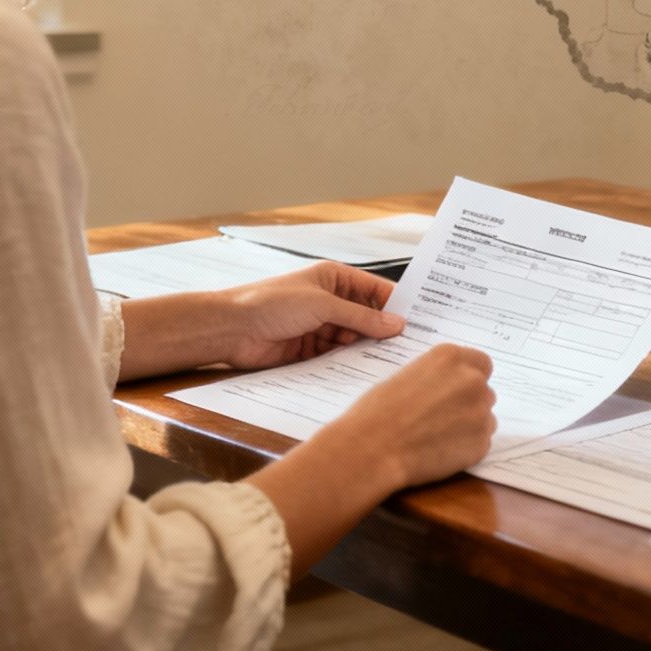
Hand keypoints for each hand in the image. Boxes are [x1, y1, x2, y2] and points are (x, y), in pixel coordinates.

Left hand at [212, 262, 405, 369]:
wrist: (231, 329)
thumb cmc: (271, 303)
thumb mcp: (324, 305)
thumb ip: (361, 317)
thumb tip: (396, 324)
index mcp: (334, 279)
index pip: (375, 290)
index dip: (396, 304)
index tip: (418, 321)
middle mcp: (329, 301)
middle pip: (366, 317)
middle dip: (382, 331)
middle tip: (409, 347)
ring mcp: (319, 326)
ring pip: (353, 338)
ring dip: (365, 349)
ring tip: (389, 362)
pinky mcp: (310, 349)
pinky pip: (336, 356)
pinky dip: (347, 362)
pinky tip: (362, 370)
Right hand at [336, 343, 496, 488]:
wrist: (372, 449)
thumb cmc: (377, 412)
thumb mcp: (406, 376)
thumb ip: (437, 377)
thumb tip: (448, 386)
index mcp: (451, 358)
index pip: (481, 363)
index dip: (469, 378)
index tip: (458, 390)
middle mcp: (472, 380)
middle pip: (483, 391)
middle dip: (468, 403)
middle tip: (442, 417)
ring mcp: (481, 412)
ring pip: (485, 418)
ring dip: (469, 425)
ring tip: (436, 436)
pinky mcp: (481, 442)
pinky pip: (481, 442)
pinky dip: (466, 448)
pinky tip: (439, 451)